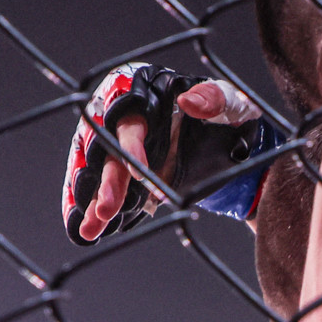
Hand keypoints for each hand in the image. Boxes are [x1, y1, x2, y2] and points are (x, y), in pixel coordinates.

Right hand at [62, 65, 275, 243]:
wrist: (234, 144)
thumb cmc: (230, 114)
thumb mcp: (232, 102)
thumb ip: (213, 98)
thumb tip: (189, 101)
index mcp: (145, 93)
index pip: (128, 117)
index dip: (129, 145)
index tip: (138, 172)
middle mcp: (126, 118)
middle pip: (106, 147)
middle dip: (105, 180)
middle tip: (105, 209)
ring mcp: (123, 147)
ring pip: (100, 171)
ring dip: (92, 199)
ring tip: (89, 228)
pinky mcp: (125, 173)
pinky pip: (104, 188)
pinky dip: (93, 207)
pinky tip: (88, 229)